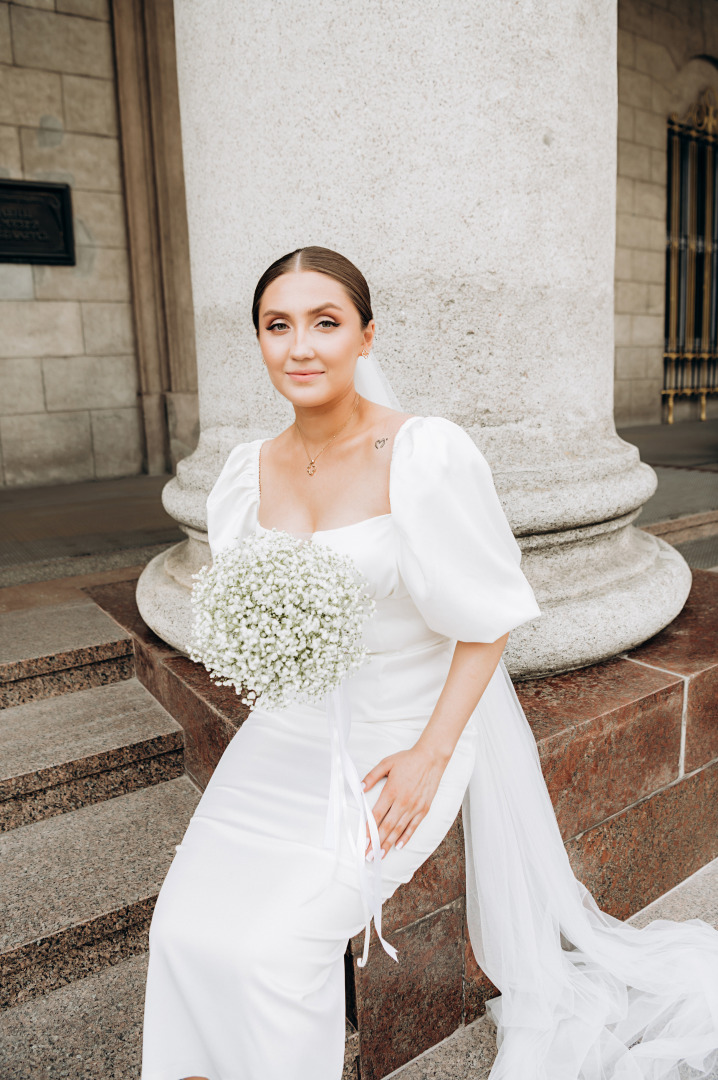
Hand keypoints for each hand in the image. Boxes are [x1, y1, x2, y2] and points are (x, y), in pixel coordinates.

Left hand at [360, 745, 447, 859]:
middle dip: (376, 842)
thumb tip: (360, 787)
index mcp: (391, 791)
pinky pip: (413, 826)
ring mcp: (414, 807)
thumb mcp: (386, 763)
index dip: (369, 829)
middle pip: (387, 826)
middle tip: (368, 856)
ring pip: (399, 829)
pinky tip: (398, 846)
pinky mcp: (423, 809)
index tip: (363, 841)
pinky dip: (405, 837)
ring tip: (380, 856)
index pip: (377, 814)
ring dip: (388, 844)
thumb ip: (372, 776)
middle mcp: (403, 802)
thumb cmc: (408, 760)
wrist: (431, 758)